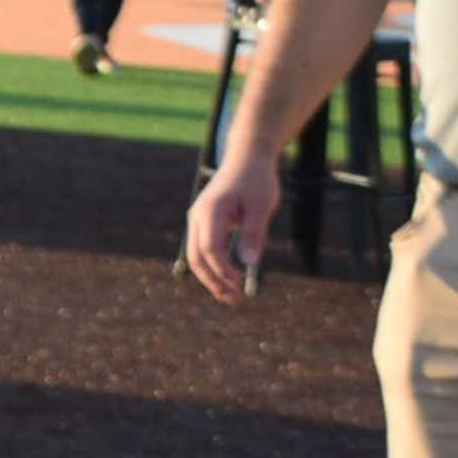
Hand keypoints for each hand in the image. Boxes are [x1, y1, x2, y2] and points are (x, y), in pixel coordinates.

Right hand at [185, 154, 280, 301]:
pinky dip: (212, 266)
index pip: (210, 248)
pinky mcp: (203, 221)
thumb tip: (250, 263)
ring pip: (196, 255)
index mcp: (211, 210)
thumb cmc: (256, 180)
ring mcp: (197, 219)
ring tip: (229, 295)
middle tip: (233, 299)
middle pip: (196, 256)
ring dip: (211, 277)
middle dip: (213, 280)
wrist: (246, 157)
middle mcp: (198, 216)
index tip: (239, 284)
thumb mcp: (261, 206)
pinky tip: (226, 278)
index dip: (222, 270)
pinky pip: (201, 248)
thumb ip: (253, 233)